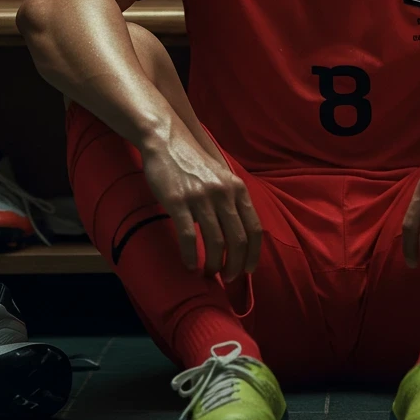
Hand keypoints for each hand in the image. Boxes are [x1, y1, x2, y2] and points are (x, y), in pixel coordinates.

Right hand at [140, 123, 261, 282]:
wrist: (166, 141)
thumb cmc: (193, 163)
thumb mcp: (222, 177)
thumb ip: (232, 200)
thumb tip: (239, 233)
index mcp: (237, 188)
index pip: (254, 228)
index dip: (253, 254)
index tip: (248, 270)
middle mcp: (223, 193)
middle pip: (238, 239)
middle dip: (235, 265)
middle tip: (228, 278)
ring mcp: (201, 197)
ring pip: (216, 242)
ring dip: (214, 264)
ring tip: (209, 274)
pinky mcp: (178, 201)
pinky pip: (189, 236)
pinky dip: (191, 256)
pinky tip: (189, 265)